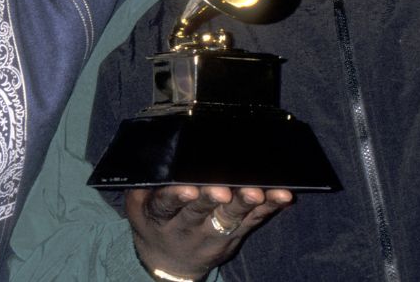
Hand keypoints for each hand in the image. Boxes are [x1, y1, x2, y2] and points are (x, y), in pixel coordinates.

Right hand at [126, 185, 292, 279]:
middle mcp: (186, 228)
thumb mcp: (138, 207)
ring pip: (230, 218)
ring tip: (256, 193)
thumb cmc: (155, 224)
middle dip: (211, 200)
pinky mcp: (235, 235)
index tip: (187, 189)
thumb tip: (155, 153)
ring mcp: (213, 234)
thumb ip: (145, 184)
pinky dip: (269, 207)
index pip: (165, 206)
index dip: (176, 198)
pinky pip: (253, 220)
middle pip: (200, 213)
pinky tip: (282, 196)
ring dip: (244, 204)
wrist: (169, 266)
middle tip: (222, 190)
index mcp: (158, 217)